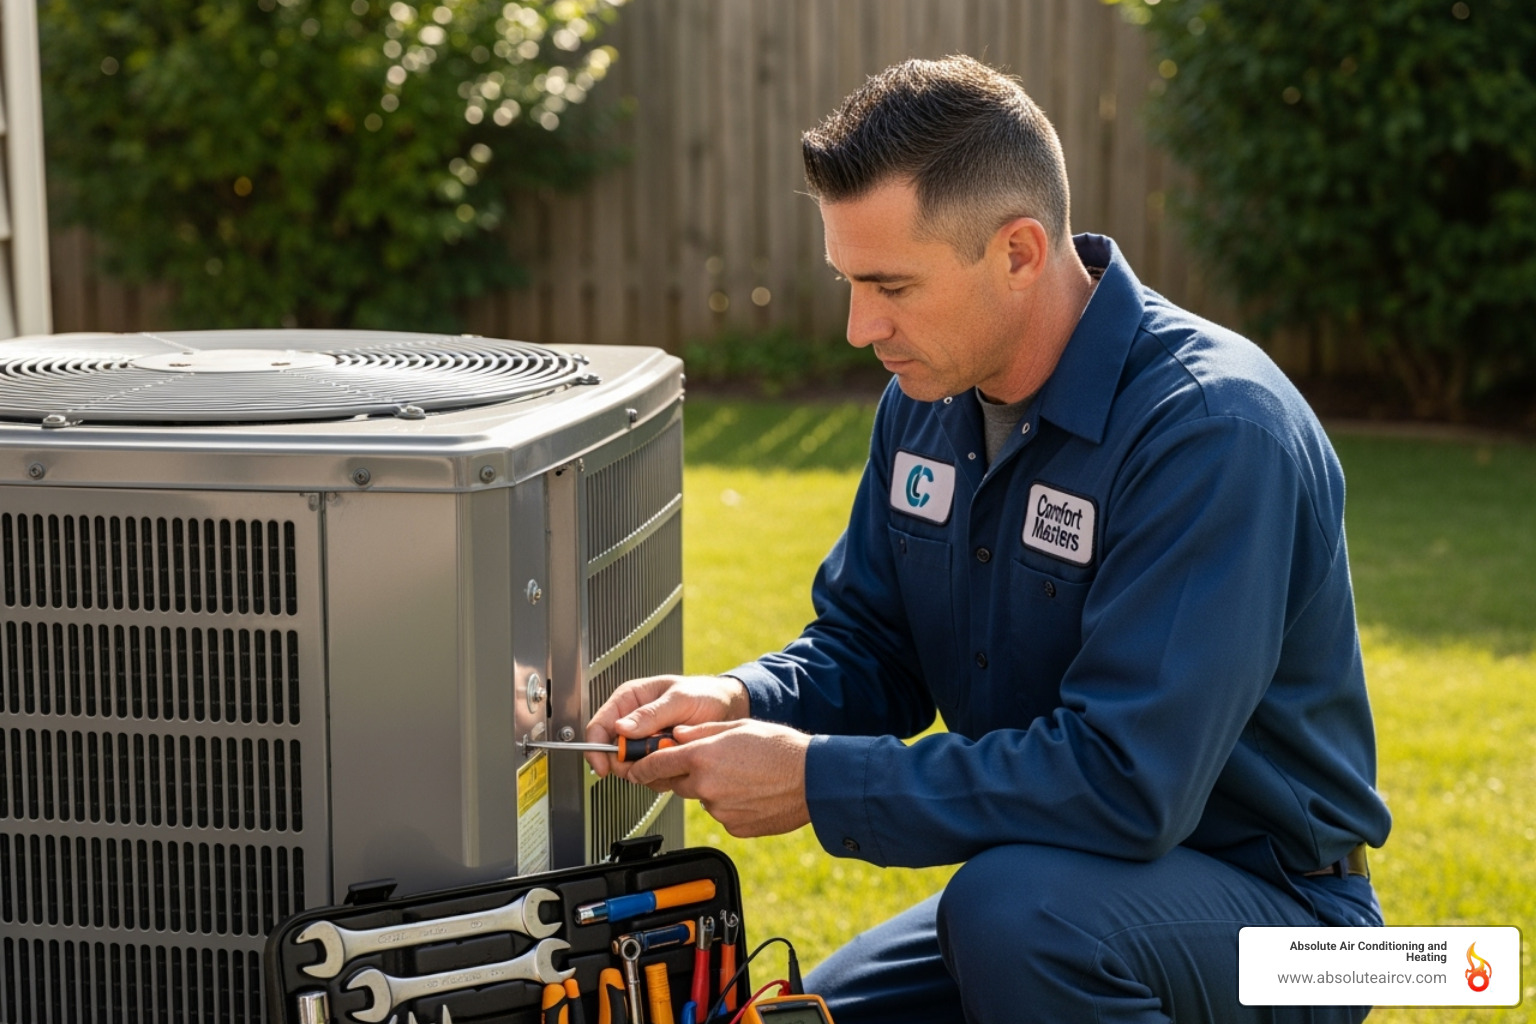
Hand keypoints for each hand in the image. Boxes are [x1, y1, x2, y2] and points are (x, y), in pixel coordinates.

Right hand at [584, 674, 749, 777]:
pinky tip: (677, 761)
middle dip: (630, 762)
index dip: (596, 749)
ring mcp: (642, 739)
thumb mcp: (679, 700)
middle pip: (611, 753)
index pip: (599, 726)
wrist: (727, 709)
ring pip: (630, 766)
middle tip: (652, 760)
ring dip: (650, 767)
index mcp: (629, 699)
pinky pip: (647, 773)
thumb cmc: (704, 695)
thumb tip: (621, 728)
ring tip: (673, 753)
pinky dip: (661, 773)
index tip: (604, 767)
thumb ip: (651, 714)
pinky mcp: (654, 754)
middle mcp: (631, 720)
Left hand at [626, 719, 811, 837]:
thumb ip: (700, 732)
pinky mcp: (733, 827)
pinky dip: (731, 805)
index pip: (657, 764)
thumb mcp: (737, 727)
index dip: (642, 766)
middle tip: (714, 764)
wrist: (812, 779)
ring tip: (744, 777)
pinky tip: (751, 793)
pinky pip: (723, 815)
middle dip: (687, 775)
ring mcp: (719, 810)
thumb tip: (677, 735)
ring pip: (703, 799)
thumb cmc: (779, 748)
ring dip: (713, 789)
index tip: (634, 768)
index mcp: (702, 757)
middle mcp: (705, 786)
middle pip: (679, 784)